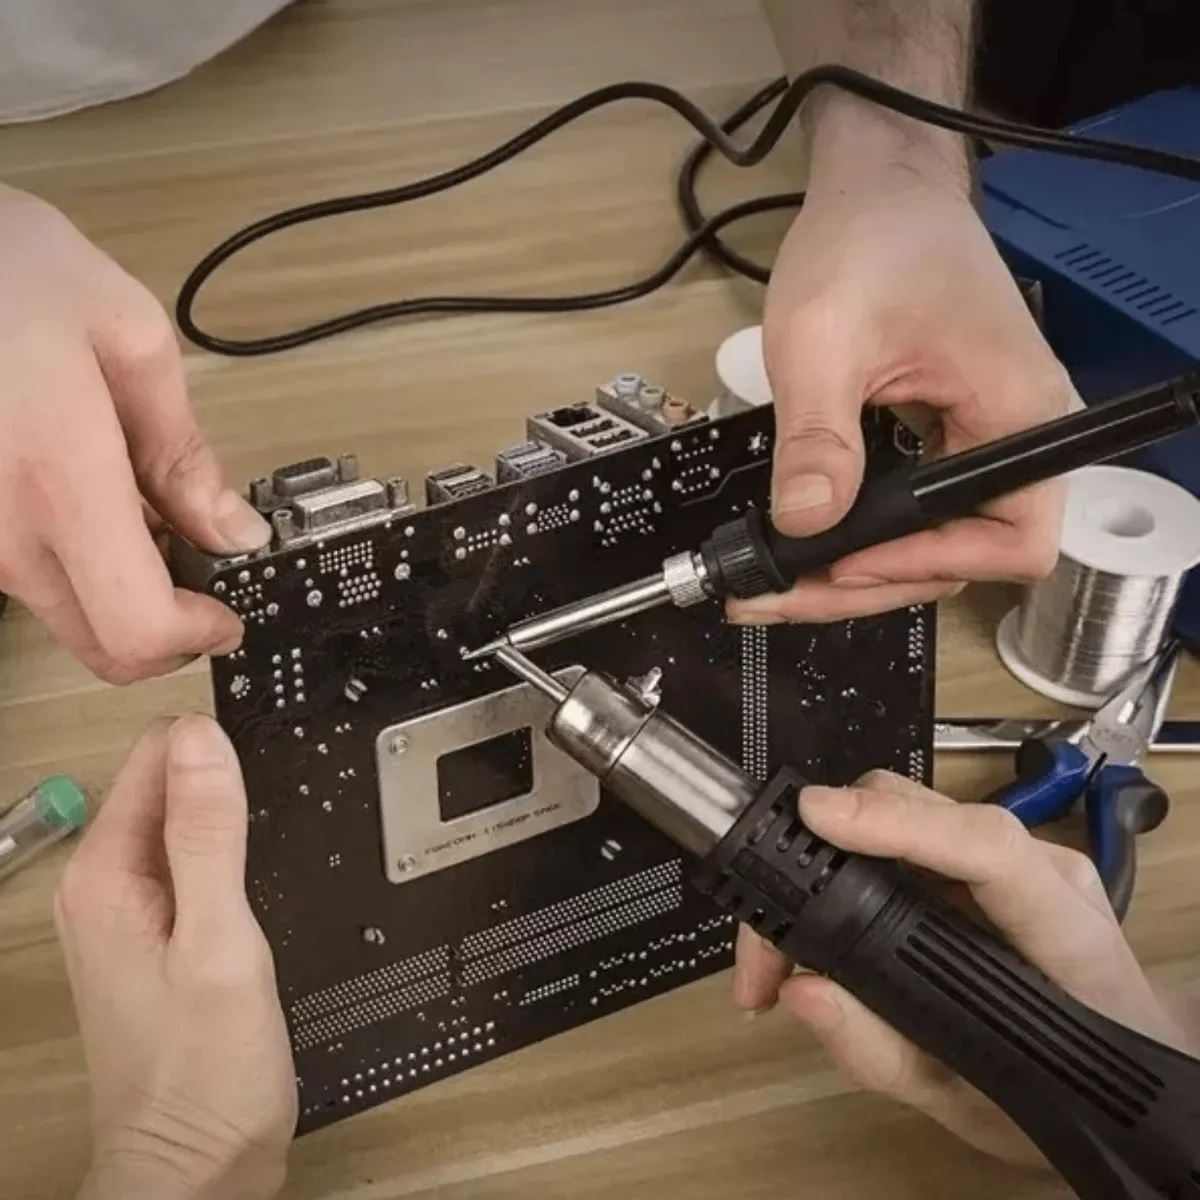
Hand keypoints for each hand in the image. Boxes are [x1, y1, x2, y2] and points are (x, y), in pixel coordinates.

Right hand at [0, 184, 269, 681]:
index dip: (194, 639)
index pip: (136, 626)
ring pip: (61, 610)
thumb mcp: (125, 334)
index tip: (228, 616)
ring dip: (117, 590)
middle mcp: (2, 525)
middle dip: (164, 629)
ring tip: (143, 509)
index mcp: (60, 477)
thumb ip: (183, 450)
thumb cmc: (1, 267)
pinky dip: (70, 559)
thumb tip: (233, 530)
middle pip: (98, 643)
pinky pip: (22, 572)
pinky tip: (86, 493)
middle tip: (199, 571)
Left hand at [54, 715, 295, 1199]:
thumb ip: (209, 835)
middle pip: (167, 783)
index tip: (271, 759)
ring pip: (184, 820)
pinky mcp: (156, 935)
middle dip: (226, 780)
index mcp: (106, 876)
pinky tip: (264, 876)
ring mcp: (127, 912)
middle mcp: (103, 886)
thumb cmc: (206, 1072)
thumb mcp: (219, 942)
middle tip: (284, 806)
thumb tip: (201, 735)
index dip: (217, 745)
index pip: (156, 754)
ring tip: (280, 838)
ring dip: (232, 816)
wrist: (199, 1168)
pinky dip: (231, 854)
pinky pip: (192, 861)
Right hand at [732, 770, 1192, 1166]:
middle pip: (923, 810)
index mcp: (1063, 928)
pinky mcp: (978, 862)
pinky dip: (843, 865)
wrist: (1131, 1076)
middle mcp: (1039, 870)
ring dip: (823, 856)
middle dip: (825, 848)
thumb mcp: (975, 1105)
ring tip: (773, 949)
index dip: (896, 823)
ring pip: (901, 812)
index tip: (818, 816)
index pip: (985, 846)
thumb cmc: (1071, 1092)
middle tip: (764, 936)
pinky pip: (902, 836)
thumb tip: (801, 991)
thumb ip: (887, 1054)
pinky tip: (811, 919)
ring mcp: (1012, 857)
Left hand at [733, 161, 1075, 625]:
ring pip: (929, 540)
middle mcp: (1014, 437)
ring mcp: (980, 439)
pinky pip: (910, 509)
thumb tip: (804, 524)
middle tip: (779, 591)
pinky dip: (855, 533)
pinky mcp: (944, 438)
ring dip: (853, 568)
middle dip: (867, 581)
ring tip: (775, 578)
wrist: (877, 190)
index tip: (845, 560)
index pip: (1013, 540)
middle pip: (961, 555)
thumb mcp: (823, 341)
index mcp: (1019, 414)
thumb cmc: (871, 239)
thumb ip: (817, 438)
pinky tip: (802, 541)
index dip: (930, 564)